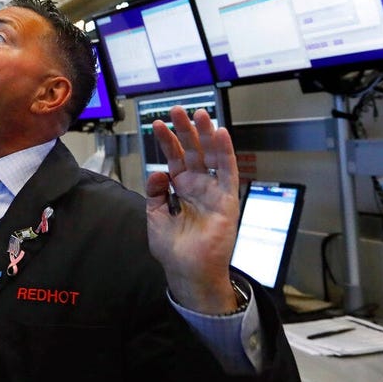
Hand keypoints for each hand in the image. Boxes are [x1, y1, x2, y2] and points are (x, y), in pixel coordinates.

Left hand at [146, 107, 239, 314]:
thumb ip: (155, 193)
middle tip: (177, 110)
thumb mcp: (154, 216)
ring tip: (199, 114)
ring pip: (212, 156)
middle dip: (186, 130)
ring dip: (206, 134)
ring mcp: (213, 191)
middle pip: (193, 151)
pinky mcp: (227, 201)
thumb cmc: (173, 248)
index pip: (175, 159)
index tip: (157, 124)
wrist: (186, 271)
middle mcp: (198, 186)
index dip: (167, 142)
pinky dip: (225, 153)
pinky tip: (220, 134)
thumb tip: (158, 172)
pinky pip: (228, 173)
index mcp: (181, 189)